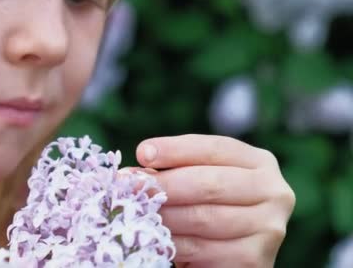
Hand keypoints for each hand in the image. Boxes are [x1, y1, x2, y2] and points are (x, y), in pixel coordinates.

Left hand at [133, 134, 294, 267]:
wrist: (228, 257)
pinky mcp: (256, 259)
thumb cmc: (209, 210)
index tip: (143, 153)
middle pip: (209, 183)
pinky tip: (156, 238)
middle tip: (132, 186)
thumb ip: (171, 172)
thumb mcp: (196, 183)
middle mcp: (274, 191)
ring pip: (204, 217)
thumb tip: (131, 174)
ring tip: (137, 212)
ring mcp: (269, 227)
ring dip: (164, 215)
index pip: (215, 148)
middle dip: (165, 184)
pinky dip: (173, 243)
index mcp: (259, 163)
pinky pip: (203, 249)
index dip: (176, 149)